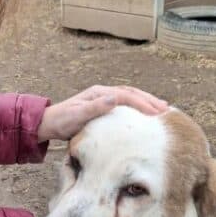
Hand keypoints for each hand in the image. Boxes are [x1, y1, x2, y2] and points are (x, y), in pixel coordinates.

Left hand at [37, 85, 168, 141]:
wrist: (49, 123)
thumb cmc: (62, 122)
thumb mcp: (76, 116)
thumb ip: (95, 108)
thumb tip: (114, 98)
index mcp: (99, 93)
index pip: (126, 96)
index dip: (142, 103)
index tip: (155, 114)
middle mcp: (103, 93)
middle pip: (132, 93)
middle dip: (150, 101)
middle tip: (166, 111)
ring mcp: (104, 99)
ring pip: (130, 97)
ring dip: (147, 102)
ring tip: (162, 110)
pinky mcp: (103, 107)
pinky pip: (125, 105)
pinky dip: (137, 108)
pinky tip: (144, 115)